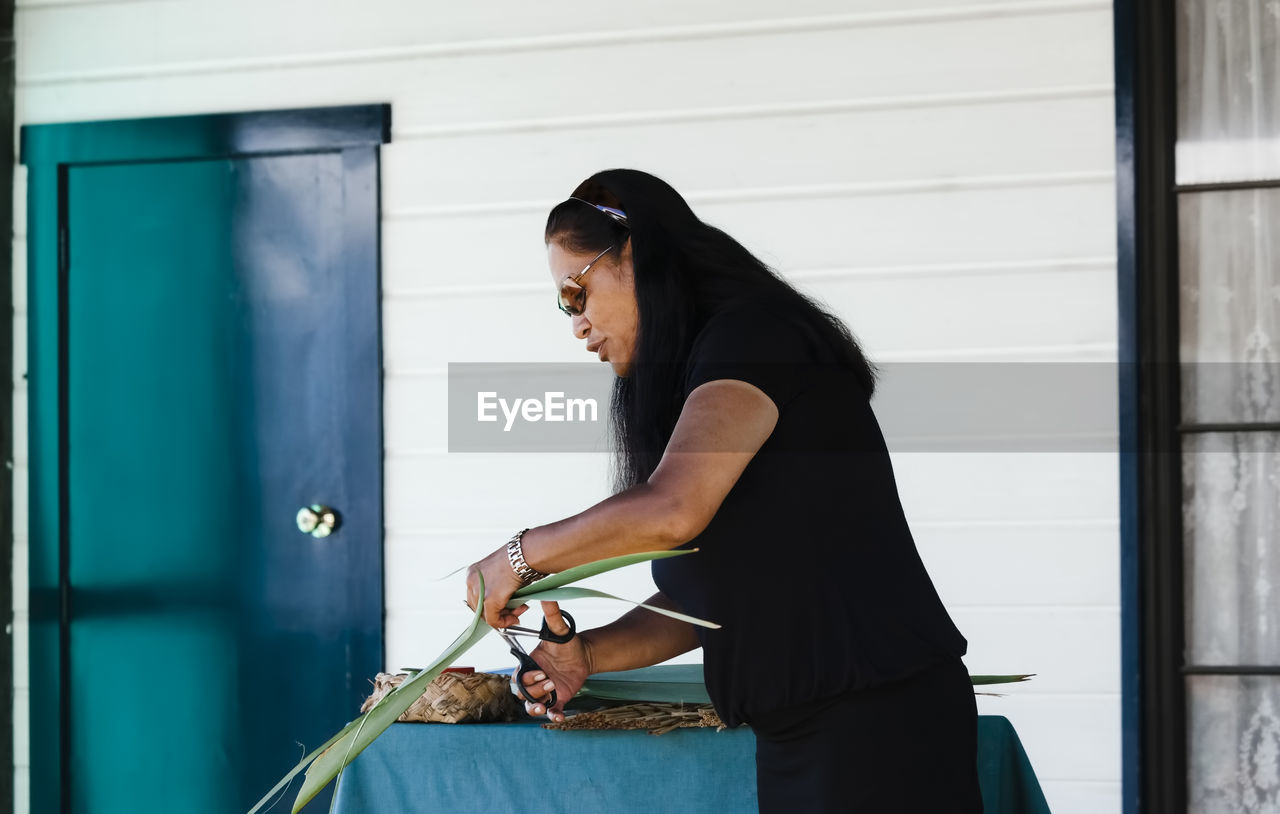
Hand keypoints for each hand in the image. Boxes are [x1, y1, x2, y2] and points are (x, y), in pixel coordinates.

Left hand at [465, 546, 527, 628]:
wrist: (524, 554)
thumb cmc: (519, 559)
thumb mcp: (502, 573)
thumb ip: (497, 587)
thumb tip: (503, 604)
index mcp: (474, 573)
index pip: (477, 598)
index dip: (492, 606)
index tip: (504, 608)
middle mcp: (472, 581)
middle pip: (480, 608)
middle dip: (498, 613)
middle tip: (514, 612)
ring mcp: (478, 591)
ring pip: (486, 615)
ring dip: (504, 617)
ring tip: (518, 612)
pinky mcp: (488, 600)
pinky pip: (493, 620)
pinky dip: (504, 622)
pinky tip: (514, 618)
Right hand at [514, 601, 592, 722]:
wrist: (584, 655)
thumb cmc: (567, 642)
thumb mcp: (560, 630)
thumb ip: (553, 617)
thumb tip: (548, 597)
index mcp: (530, 664)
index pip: (518, 676)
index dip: (527, 678)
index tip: (542, 672)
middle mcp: (534, 679)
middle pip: (522, 693)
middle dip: (533, 692)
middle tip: (550, 684)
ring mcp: (544, 691)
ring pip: (532, 705)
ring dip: (536, 707)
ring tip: (546, 707)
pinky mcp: (557, 700)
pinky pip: (551, 711)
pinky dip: (553, 716)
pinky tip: (560, 717)